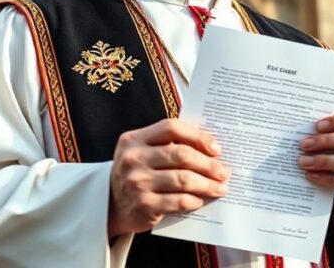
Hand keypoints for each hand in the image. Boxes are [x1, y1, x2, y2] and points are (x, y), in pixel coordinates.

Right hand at [109, 119, 229, 237]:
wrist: (109, 204)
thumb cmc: (137, 173)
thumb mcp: (142, 152)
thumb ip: (168, 144)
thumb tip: (211, 149)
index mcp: (134, 139)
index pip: (171, 127)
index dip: (197, 136)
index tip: (216, 148)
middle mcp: (133, 158)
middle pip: (181, 154)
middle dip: (208, 164)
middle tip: (224, 171)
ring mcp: (137, 182)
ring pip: (183, 179)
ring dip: (207, 184)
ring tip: (220, 187)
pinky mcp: (143, 205)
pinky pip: (179, 201)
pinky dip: (195, 200)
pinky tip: (202, 199)